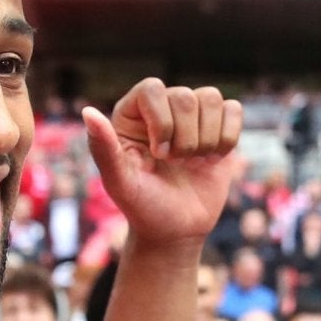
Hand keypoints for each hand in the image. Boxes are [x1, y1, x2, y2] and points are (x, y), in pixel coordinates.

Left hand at [82, 79, 244, 249]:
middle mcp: (162, 109)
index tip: (158, 154)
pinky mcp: (218, 128)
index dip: (161, 121)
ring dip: (206, 140)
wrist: (175, 231)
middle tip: (175, 165)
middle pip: (185, 96)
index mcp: (132, 115)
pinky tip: (212, 160)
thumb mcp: (120, 183)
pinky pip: (233, 110)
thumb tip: (87, 112)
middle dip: (184, 139)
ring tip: (193, 163)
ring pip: (211, 98)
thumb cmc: (143, 207)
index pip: (152, 89)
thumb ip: (103, 148)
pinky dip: (227, 138)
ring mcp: (192, 117)